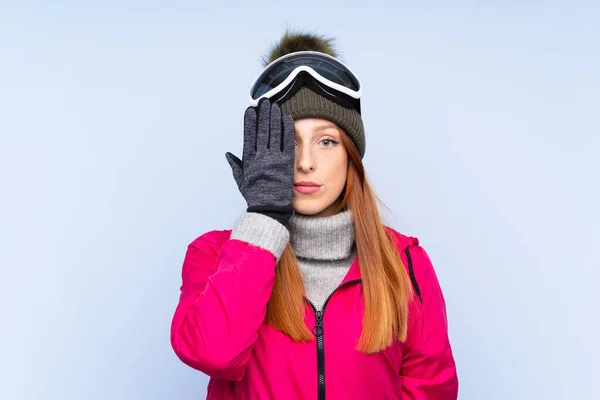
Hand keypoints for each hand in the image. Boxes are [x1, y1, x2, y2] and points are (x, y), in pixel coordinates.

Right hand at [225, 98, 295, 225]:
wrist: (269, 209)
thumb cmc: (255, 195)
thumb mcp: (241, 180)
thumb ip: (235, 165)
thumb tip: (228, 154)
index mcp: (249, 161)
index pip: (248, 136)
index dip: (249, 122)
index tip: (250, 110)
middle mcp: (261, 158)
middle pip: (262, 131)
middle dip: (263, 114)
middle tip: (265, 101)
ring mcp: (274, 160)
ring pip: (274, 134)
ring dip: (274, 117)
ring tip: (275, 105)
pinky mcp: (287, 163)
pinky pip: (288, 143)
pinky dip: (287, 130)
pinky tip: (287, 118)